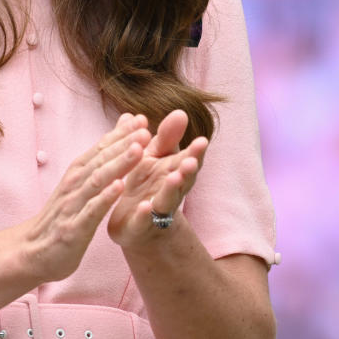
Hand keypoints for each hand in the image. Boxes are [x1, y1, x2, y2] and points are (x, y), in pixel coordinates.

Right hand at [21, 113, 148, 282]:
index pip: (101, 149)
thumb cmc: (60, 218)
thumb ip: (95, 164)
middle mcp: (74, 185)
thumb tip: (114, 138)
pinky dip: (105, 198)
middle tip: (145, 129)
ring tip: (139, 150)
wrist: (32, 252)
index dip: (121, 133)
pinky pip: (92, 211)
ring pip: (98, 180)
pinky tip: (120, 188)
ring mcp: (73, 206)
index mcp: (77, 174)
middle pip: (101, 160)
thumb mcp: (77, 187)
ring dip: (119, 164)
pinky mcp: (74, 228)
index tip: (141, 118)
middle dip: (124, 143)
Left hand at [106, 110, 208, 249]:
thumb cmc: (147, 185)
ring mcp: (156, 211)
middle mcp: (170, 192)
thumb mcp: (155, 157)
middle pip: (183, 181)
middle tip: (191, 160)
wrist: (135, 226)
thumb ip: (166, 138)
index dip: (195, 153)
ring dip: (171, 190)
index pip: (188, 161)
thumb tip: (180, 111)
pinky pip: (143, 221)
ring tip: (174, 178)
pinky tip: (144, 207)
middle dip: (187, 171)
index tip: (202, 140)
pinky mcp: (138, 227)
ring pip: (167, 201)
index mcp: (173, 172)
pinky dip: (144, 215)